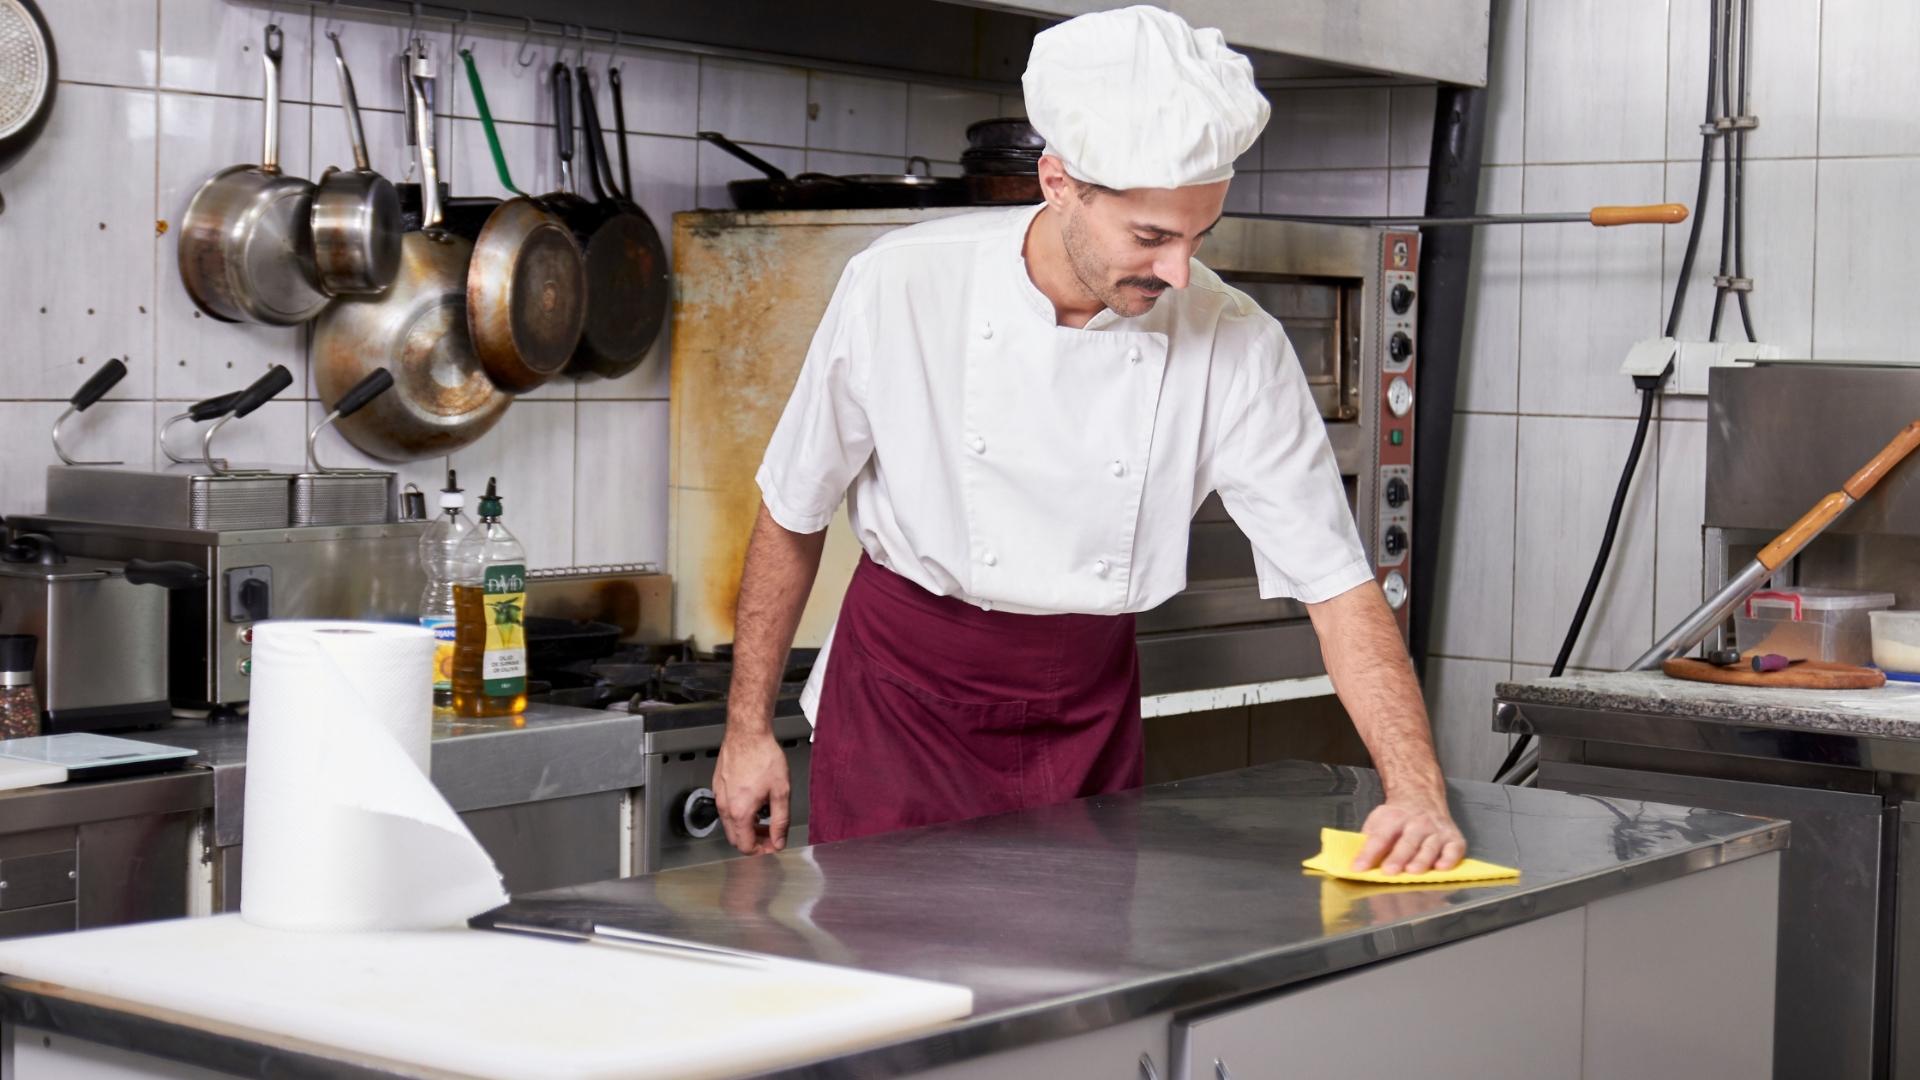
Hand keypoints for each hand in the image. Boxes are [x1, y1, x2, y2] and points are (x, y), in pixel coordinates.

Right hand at [712, 729, 790, 855]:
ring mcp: (719, 796)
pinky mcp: (718, 786)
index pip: (745, 846)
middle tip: (770, 833)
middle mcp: (725, 806)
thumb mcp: (781, 791)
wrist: (747, 733)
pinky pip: (725, 809)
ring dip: (746, 827)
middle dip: (753, 841)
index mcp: (740, 812)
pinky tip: (753, 802)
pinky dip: (738, 813)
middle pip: (735, 839)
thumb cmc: (763, 756)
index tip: (773, 844)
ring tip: (764, 816)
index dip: (761, 851)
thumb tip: (778, 840)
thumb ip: (780, 821)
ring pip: (729, 824)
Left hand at [1352, 795, 1465, 874]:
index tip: (1358, 868)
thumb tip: (1359, 865)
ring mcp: (1436, 831)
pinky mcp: (1454, 839)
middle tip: (1389, 871)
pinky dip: (1449, 859)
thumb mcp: (1378, 821)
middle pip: (1407, 843)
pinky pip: (1454, 850)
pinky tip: (1442, 868)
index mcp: (1393, 819)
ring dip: (1421, 860)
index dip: (1368, 854)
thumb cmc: (1397, 817)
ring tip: (1413, 872)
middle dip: (1398, 857)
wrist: (1422, 798)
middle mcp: (1417, 824)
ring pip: (1430, 847)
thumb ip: (1369, 841)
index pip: (1379, 838)